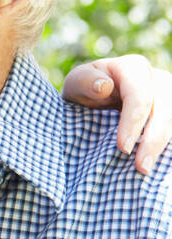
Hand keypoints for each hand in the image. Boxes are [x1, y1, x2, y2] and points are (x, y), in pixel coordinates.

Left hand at [61, 55, 171, 173]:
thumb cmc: (84, 91)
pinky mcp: (167, 113)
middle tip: (141, 167)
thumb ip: (85, 82)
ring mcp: (166, 96)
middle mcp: (156, 79)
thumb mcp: (77, 83)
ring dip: (162, 146)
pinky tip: (156, 164)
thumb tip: (104, 87)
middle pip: (164, 107)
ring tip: (146, 169)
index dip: (133, 121)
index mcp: (133, 69)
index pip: (140, 95)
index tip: (123, 148)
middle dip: (154, 139)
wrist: (92, 101)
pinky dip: (166, 146)